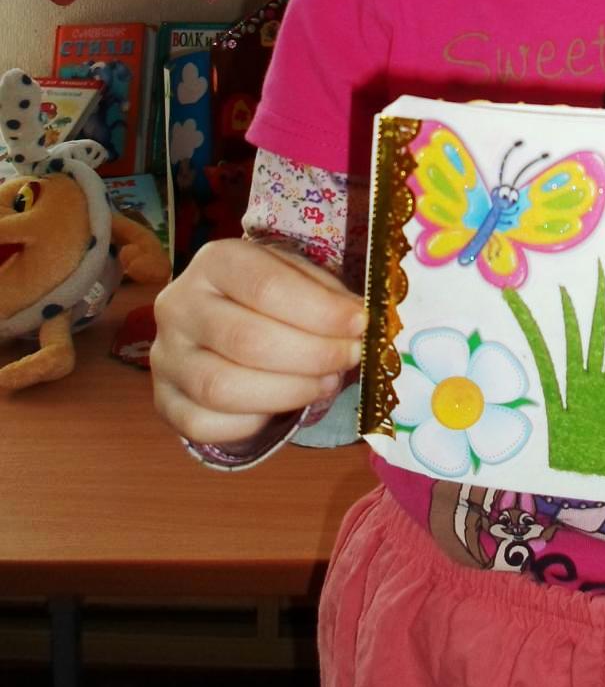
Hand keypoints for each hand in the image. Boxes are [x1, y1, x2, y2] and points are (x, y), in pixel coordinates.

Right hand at [151, 239, 364, 447]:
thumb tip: (357, 322)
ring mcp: (165, 356)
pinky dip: (251, 423)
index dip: (319, 310)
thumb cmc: (270, 296)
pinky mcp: (163, 401)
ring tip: (326, 383)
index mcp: (215, 261)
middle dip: (311, 354)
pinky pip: (205, 425)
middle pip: (245, 339)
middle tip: (349, 357)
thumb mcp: (298, 276)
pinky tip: (282, 406)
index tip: (359, 324)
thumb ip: (325, 295)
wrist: (221, 320)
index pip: (265, 286)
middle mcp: (178, 304)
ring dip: (288, 392)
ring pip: (221, 387)